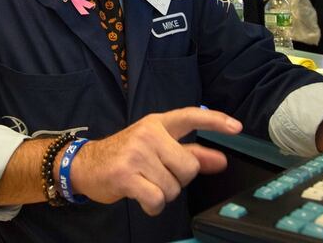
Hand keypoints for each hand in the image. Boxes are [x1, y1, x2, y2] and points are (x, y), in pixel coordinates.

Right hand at [68, 107, 240, 215]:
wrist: (86, 164)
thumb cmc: (125, 156)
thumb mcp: (156, 147)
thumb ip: (190, 153)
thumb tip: (220, 160)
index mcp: (157, 123)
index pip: (190, 116)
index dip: (215, 121)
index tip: (236, 128)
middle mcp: (148, 134)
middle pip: (189, 166)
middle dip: (179, 179)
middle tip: (159, 175)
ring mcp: (136, 153)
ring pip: (173, 187)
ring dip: (163, 194)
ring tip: (146, 184)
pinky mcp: (126, 174)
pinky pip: (157, 199)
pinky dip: (153, 206)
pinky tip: (142, 197)